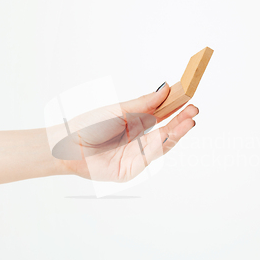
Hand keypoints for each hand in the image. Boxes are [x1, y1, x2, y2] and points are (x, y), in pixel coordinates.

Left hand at [54, 83, 198, 181]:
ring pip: (161, 144)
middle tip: (194, 110)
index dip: (176, 107)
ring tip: (189, 121)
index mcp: (136, 123)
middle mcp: (138, 139)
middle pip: (165, 130)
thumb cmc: (87, 125)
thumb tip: (165, 89)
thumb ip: (143, 104)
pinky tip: (169, 133)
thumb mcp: (118, 110)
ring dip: (176, 132)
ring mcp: (136, 155)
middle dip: (181, 121)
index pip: (161, 115)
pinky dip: (160, 145)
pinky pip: (149, 157)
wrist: (66, 145)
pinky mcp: (131, 170)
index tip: (189, 97)